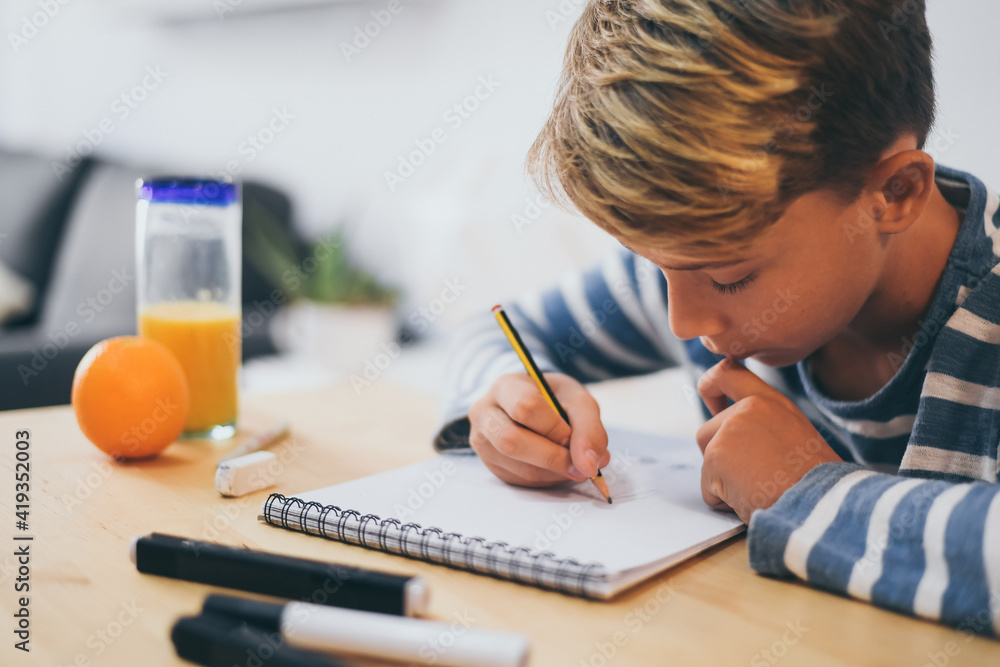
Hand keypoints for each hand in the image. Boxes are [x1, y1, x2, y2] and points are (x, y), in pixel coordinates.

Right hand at [468, 372, 609, 486]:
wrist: (532, 408)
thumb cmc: (554, 399)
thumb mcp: (576, 399)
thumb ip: (589, 428)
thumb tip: (590, 465)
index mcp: (505, 387)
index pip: (525, 407)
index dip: (554, 427)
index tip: (573, 437)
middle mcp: (485, 414)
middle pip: (512, 441)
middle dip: (554, 457)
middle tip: (582, 463)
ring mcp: (483, 443)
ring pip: (519, 468)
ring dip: (556, 472)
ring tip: (573, 463)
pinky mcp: (492, 467)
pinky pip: (522, 481)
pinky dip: (549, 480)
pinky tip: (557, 467)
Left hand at [696, 358, 841, 522]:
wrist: (820, 504)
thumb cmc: (813, 482)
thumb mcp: (795, 436)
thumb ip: (763, 426)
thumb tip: (738, 440)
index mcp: (770, 402)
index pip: (728, 373)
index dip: (711, 384)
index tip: (710, 400)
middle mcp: (747, 409)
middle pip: (707, 430)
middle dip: (719, 458)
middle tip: (752, 476)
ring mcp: (728, 431)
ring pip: (707, 460)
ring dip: (723, 481)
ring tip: (758, 489)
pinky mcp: (716, 456)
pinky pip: (708, 487)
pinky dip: (724, 501)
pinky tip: (751, 500)